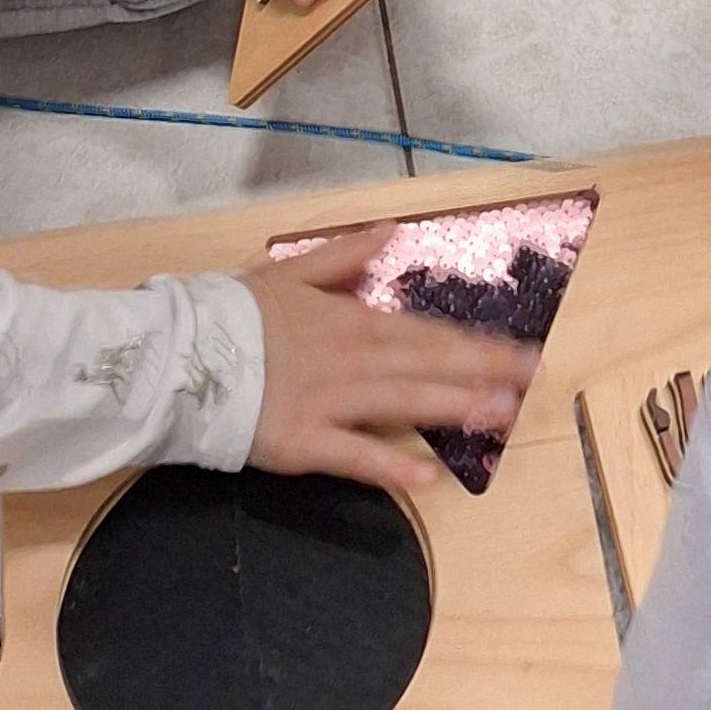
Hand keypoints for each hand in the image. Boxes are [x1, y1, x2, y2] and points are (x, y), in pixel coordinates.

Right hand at [244, 233, 529, 492]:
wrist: (179, 354)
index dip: (475, 345)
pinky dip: (390, 466)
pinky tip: (426, 478)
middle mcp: (351, 358)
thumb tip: (391, 232)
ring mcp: (329, 401)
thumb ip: (346, 254)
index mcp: (351, 320)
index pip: (426, 333)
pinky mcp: (301, 442)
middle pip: (427, 365)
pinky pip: (353, 457)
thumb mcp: (291, 271)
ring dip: (453, 409)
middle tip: (531, 382)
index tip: (518, 352)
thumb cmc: (234, 314)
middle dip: (483, 373)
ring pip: (403, 403)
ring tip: (498, 416)